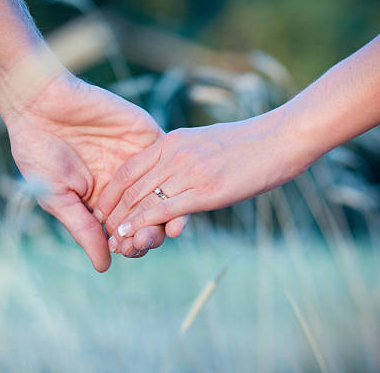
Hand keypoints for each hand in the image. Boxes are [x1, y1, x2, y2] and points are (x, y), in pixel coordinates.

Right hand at [0, 65, 187, 270]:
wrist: (40, 104)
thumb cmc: (39, 152)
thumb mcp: (58, 198)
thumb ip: (83, 230)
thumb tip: (104, 267)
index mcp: (101, 201)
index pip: (125, 230)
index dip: (130, 244)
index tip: (126, 251)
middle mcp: (123, 184)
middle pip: (148, 217)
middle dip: (148, 235)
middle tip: (142, 243)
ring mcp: (138, 161)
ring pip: (164, 193)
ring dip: (165, 215)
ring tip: (162, 231)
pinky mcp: (147, 137)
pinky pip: (168, 162)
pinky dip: (173, 182)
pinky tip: (172, 199)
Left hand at [96, 112, 308, 251]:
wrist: (280, 138)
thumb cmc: (247, 143)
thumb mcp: (205, 142)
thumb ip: (183, 156)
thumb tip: (171, 174)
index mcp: (172, 141)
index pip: (128, 168)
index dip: (110, 192)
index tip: (102, 209)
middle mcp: (174, 154)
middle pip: (129, 186)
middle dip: (111, 212)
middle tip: (99, 230)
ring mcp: (188, 171)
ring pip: (141, 200)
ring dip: (122, 223)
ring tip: (111, 240)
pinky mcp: (205, 190)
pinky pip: (163, 209)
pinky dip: (141, 224)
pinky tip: (130, 236)